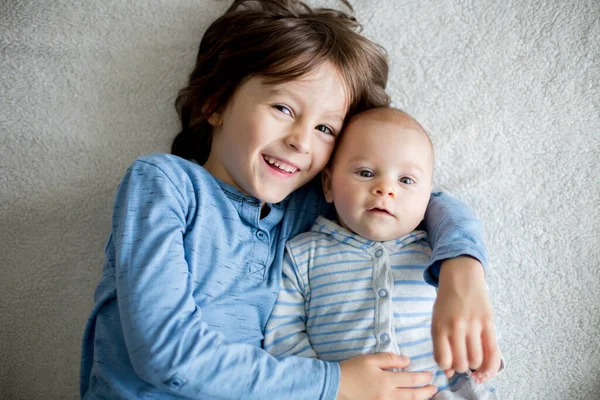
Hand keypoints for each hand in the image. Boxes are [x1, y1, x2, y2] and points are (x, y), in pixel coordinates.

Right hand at [337, 353, 436, 399]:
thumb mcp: (369, 359)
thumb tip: (407, 361)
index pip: (411, 379)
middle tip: (434, 388)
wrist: (335, 385)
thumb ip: (389, 359)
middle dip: (426, 391)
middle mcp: (388, 395)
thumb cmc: (351, 369)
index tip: (430, 375)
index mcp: (386, 381)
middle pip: (413, 395)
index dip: (423, 377)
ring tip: (427, 396)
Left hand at [432, 257, 500, 383]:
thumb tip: (449, 372)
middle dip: (461, 367)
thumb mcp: (437, 320)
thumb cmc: (447, 302)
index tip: (449, 362)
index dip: (446, 367)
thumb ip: (441, 345)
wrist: (461, 276)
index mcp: (439, 326)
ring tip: (473, 358)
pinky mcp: (488, 322)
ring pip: (476, 360)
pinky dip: (490, 366)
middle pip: (461, 363)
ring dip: (475, 366)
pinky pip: (493, 352)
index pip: (442, 360)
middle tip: (462, 360)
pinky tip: (487, 367)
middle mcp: (455, 326)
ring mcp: (473, 324)